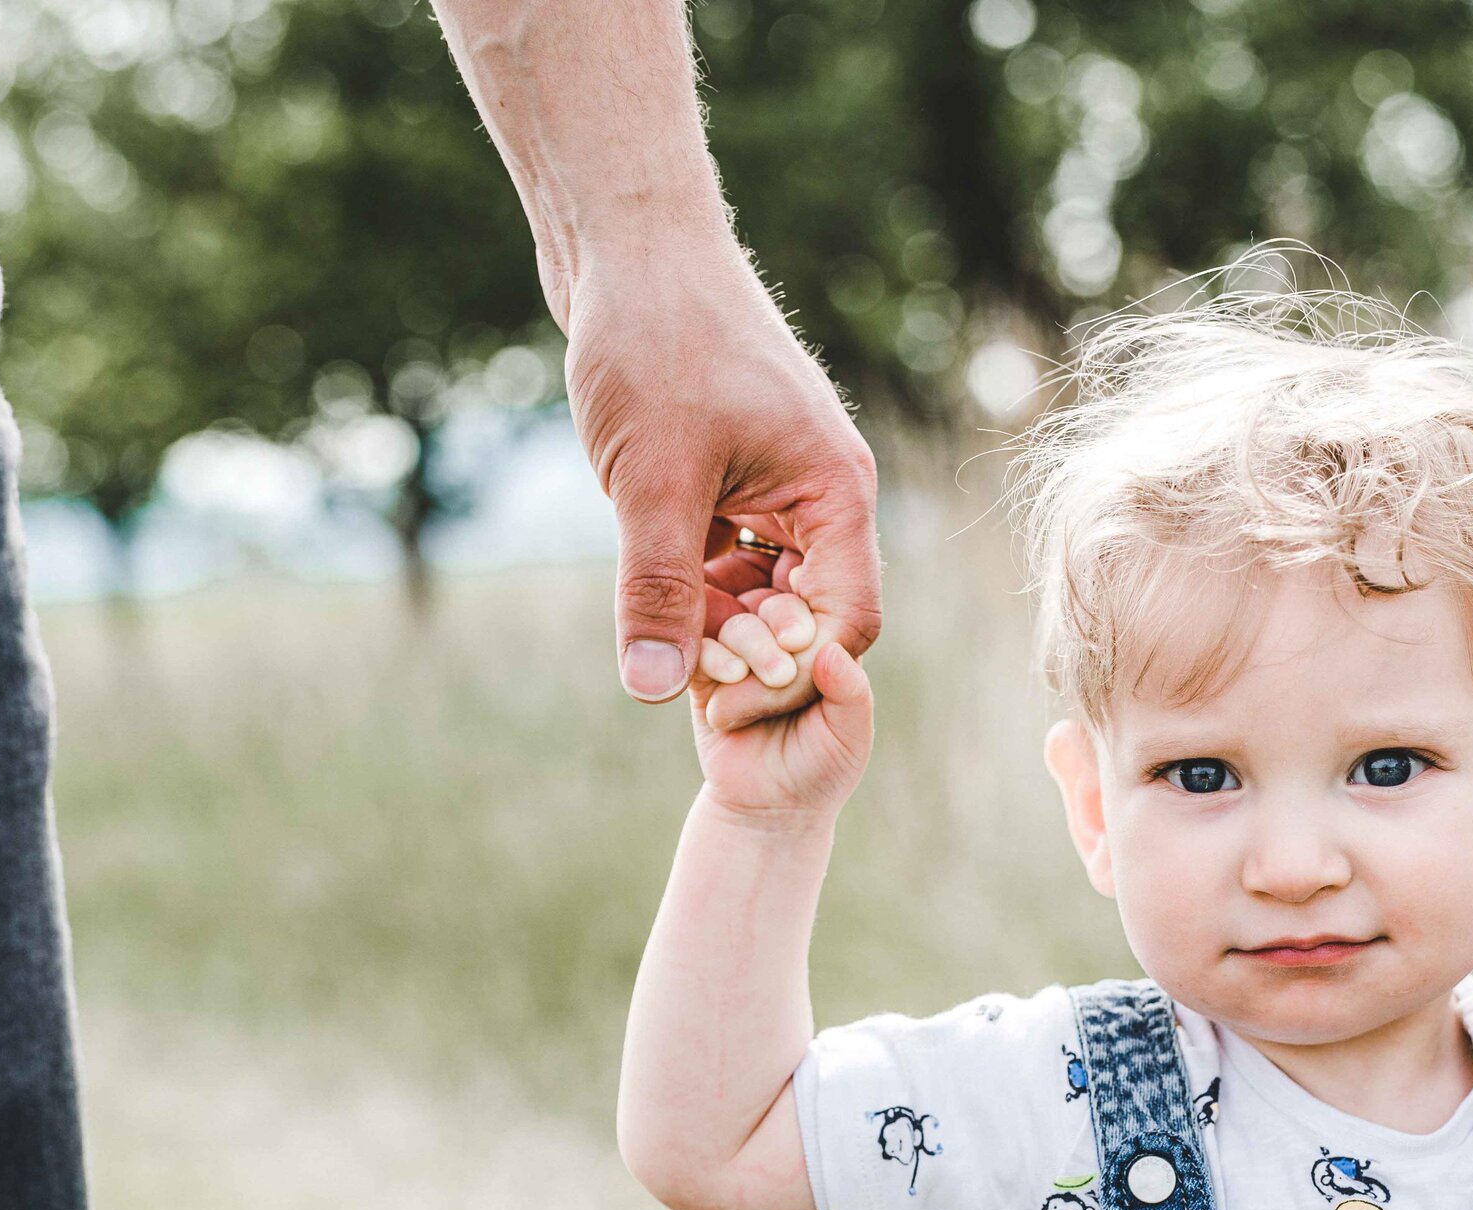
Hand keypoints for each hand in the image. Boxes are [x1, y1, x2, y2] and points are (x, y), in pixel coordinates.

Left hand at [564, 234, 879, 717]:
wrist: (626, 244)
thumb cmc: (656, 344)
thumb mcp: (652, 484)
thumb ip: (659, 590)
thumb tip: (655, 688)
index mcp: (836, 492)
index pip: (846, 620)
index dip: (792, 674)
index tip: (722, 701)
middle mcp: (821, 493)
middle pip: (805, 612)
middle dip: (749, 652)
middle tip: (680, 676)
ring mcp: (778, 481)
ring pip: (762, 587)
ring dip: (716, 619)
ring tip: (659, 635)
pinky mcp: (734, 470)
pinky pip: (731, 553)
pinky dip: (696, 580)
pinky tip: (650, 590)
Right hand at [692, 593, 873, 819]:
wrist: (770, 808)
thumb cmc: (821, 767)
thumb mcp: (849, 733)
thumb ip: (851, 693)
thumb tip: (833, 650)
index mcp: (821, 643)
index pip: (821, 602)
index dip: (815, 601)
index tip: (809, 624)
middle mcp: (780, 642)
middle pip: (776, 602)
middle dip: (782, 620)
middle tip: (790, 650)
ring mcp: (741, 656)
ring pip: (738, 622)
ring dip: (750, 643)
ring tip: (761, 677)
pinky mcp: (706, 677)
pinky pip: (700, 649)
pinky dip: (714, 657)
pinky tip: (731, 676)